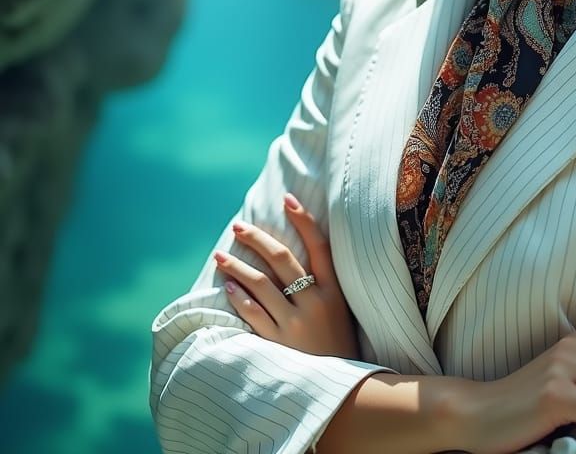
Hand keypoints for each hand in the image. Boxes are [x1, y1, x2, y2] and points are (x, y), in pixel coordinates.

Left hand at [212, 192, 358, 358]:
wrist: (342, 390)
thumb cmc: (336, 344)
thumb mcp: (340, 310)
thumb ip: (322, 284)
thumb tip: (293, 256)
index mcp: (334, 291)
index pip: (319, 245)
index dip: (304, 220)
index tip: (287, 199)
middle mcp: (316, 302)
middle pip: (283, 259)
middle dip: (257, 238)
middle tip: (239, 226)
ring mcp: (296, 323)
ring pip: (262, 285)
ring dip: (238, 267)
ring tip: (220, 255)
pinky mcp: (279, 343)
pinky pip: (254, 314)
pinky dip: (240, 298)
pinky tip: (228, 286)